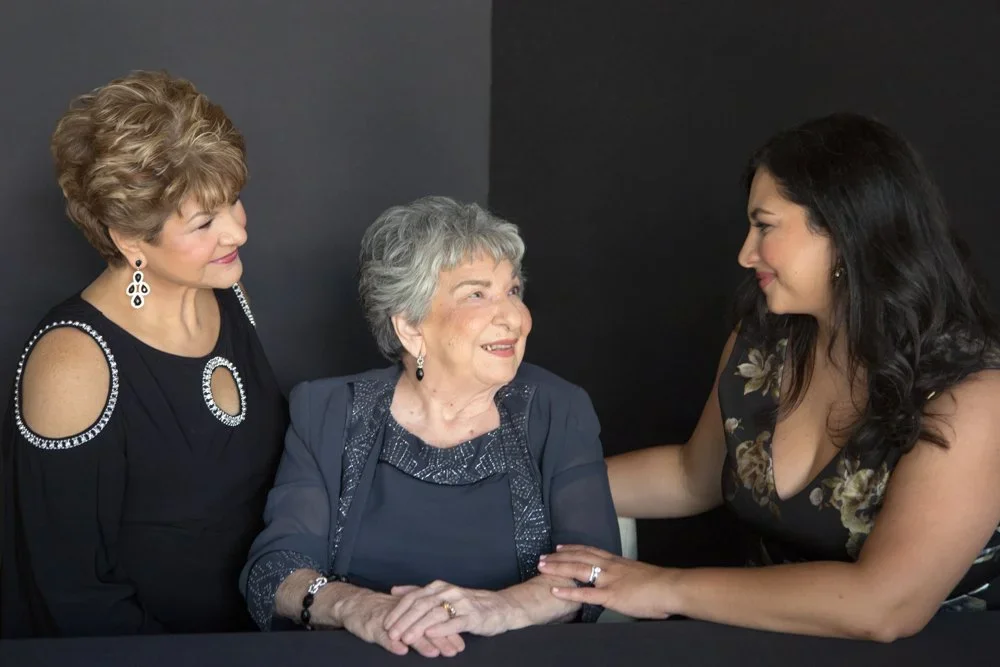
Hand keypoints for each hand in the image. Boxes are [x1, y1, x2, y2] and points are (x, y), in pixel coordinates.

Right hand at [338, 590, 465, 656]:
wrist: (356, 604)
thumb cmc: (384, 613)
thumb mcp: (405, 616)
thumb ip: (423, 624)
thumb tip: (446, 634)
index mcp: (413, 611)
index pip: (434, 621)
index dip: (447, 633)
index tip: (460, 645)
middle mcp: (404, 614)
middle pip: (425, 626)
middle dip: (440, 639)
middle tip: (453, 651)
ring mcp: (389, 621)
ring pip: (406, 631)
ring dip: (420, 642)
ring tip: (433, 652)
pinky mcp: (373, 626)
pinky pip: (383, 636)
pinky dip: (392, 643)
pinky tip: (401, 650)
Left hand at [385, 580, 516, 642]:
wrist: (500, 607)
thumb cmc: (468, 603)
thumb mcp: (442, 595)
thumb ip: (419, 592)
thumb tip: (394, 590)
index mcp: (438, 587)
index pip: (413, 597)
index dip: (398, 611)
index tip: (386, 624)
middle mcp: (448, 592)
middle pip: (421, 605)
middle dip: (404, 620)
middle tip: (392, 634)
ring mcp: (461, 603)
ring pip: (435, 614)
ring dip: (418, 626)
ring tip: (406, 638)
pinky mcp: (473, 616)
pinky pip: (455, 622)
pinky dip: (441, 628)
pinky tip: (431, 634)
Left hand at [538, 545, 676, 618]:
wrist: (670, 587)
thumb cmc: (660, 585)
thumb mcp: (639, 575)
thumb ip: (627, 577)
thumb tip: (624, 582)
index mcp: (617, 562)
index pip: (590, 551)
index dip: (573, 548)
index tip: (560, 547)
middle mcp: (610, 566)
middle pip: (579, 557)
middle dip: (558, 556)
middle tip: (542, 556)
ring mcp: (608, 580)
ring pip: (578, 569)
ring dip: (558, 568)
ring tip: (542, 567)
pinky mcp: (610, 595)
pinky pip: (584, 593)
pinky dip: (568, 591)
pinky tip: (555, 590)